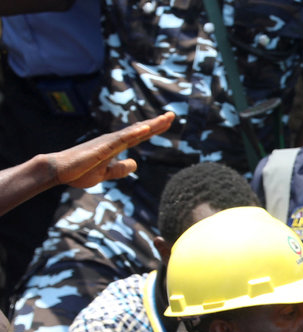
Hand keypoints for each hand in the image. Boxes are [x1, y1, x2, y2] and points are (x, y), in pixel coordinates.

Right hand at [50, 112, 173, 188]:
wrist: (59, 171)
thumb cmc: (79, 171)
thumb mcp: (106, 173)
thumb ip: (121, 168)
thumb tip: (135, 163)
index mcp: (115, 146)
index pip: (139, 136)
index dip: (153, 129)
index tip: (167, 122)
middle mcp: (113, 141)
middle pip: (139, 130)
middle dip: (157, 123)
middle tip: (172, 115)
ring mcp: (108, 143)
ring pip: (133, 132)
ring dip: (150, 125)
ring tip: (165, 119)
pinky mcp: (102, 148)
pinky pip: (121, 140)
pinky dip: (134, 133)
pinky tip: (146, 128)